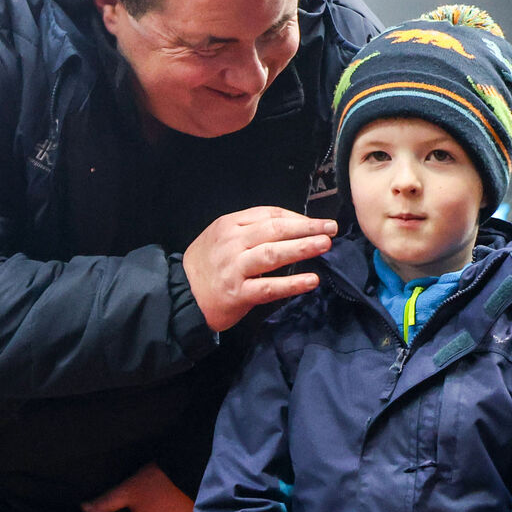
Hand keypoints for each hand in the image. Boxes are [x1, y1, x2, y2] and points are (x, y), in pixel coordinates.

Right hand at [183, 207, 337, 332]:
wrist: (181, 296)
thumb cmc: (207, 266)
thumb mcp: (221, 237)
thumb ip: (249, 230)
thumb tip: (289, 227)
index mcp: (229, 224)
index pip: (268, 214)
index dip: (296, 217)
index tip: (316, 222)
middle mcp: (232, 243)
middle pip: (274, 230)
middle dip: (306, 228)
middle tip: (330, 228)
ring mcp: (234, 268)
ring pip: (273, 254)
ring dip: (302, 248)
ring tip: (325, 245)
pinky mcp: (238, 293)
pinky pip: (269, 287)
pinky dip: (292, 283)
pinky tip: (311, 281)